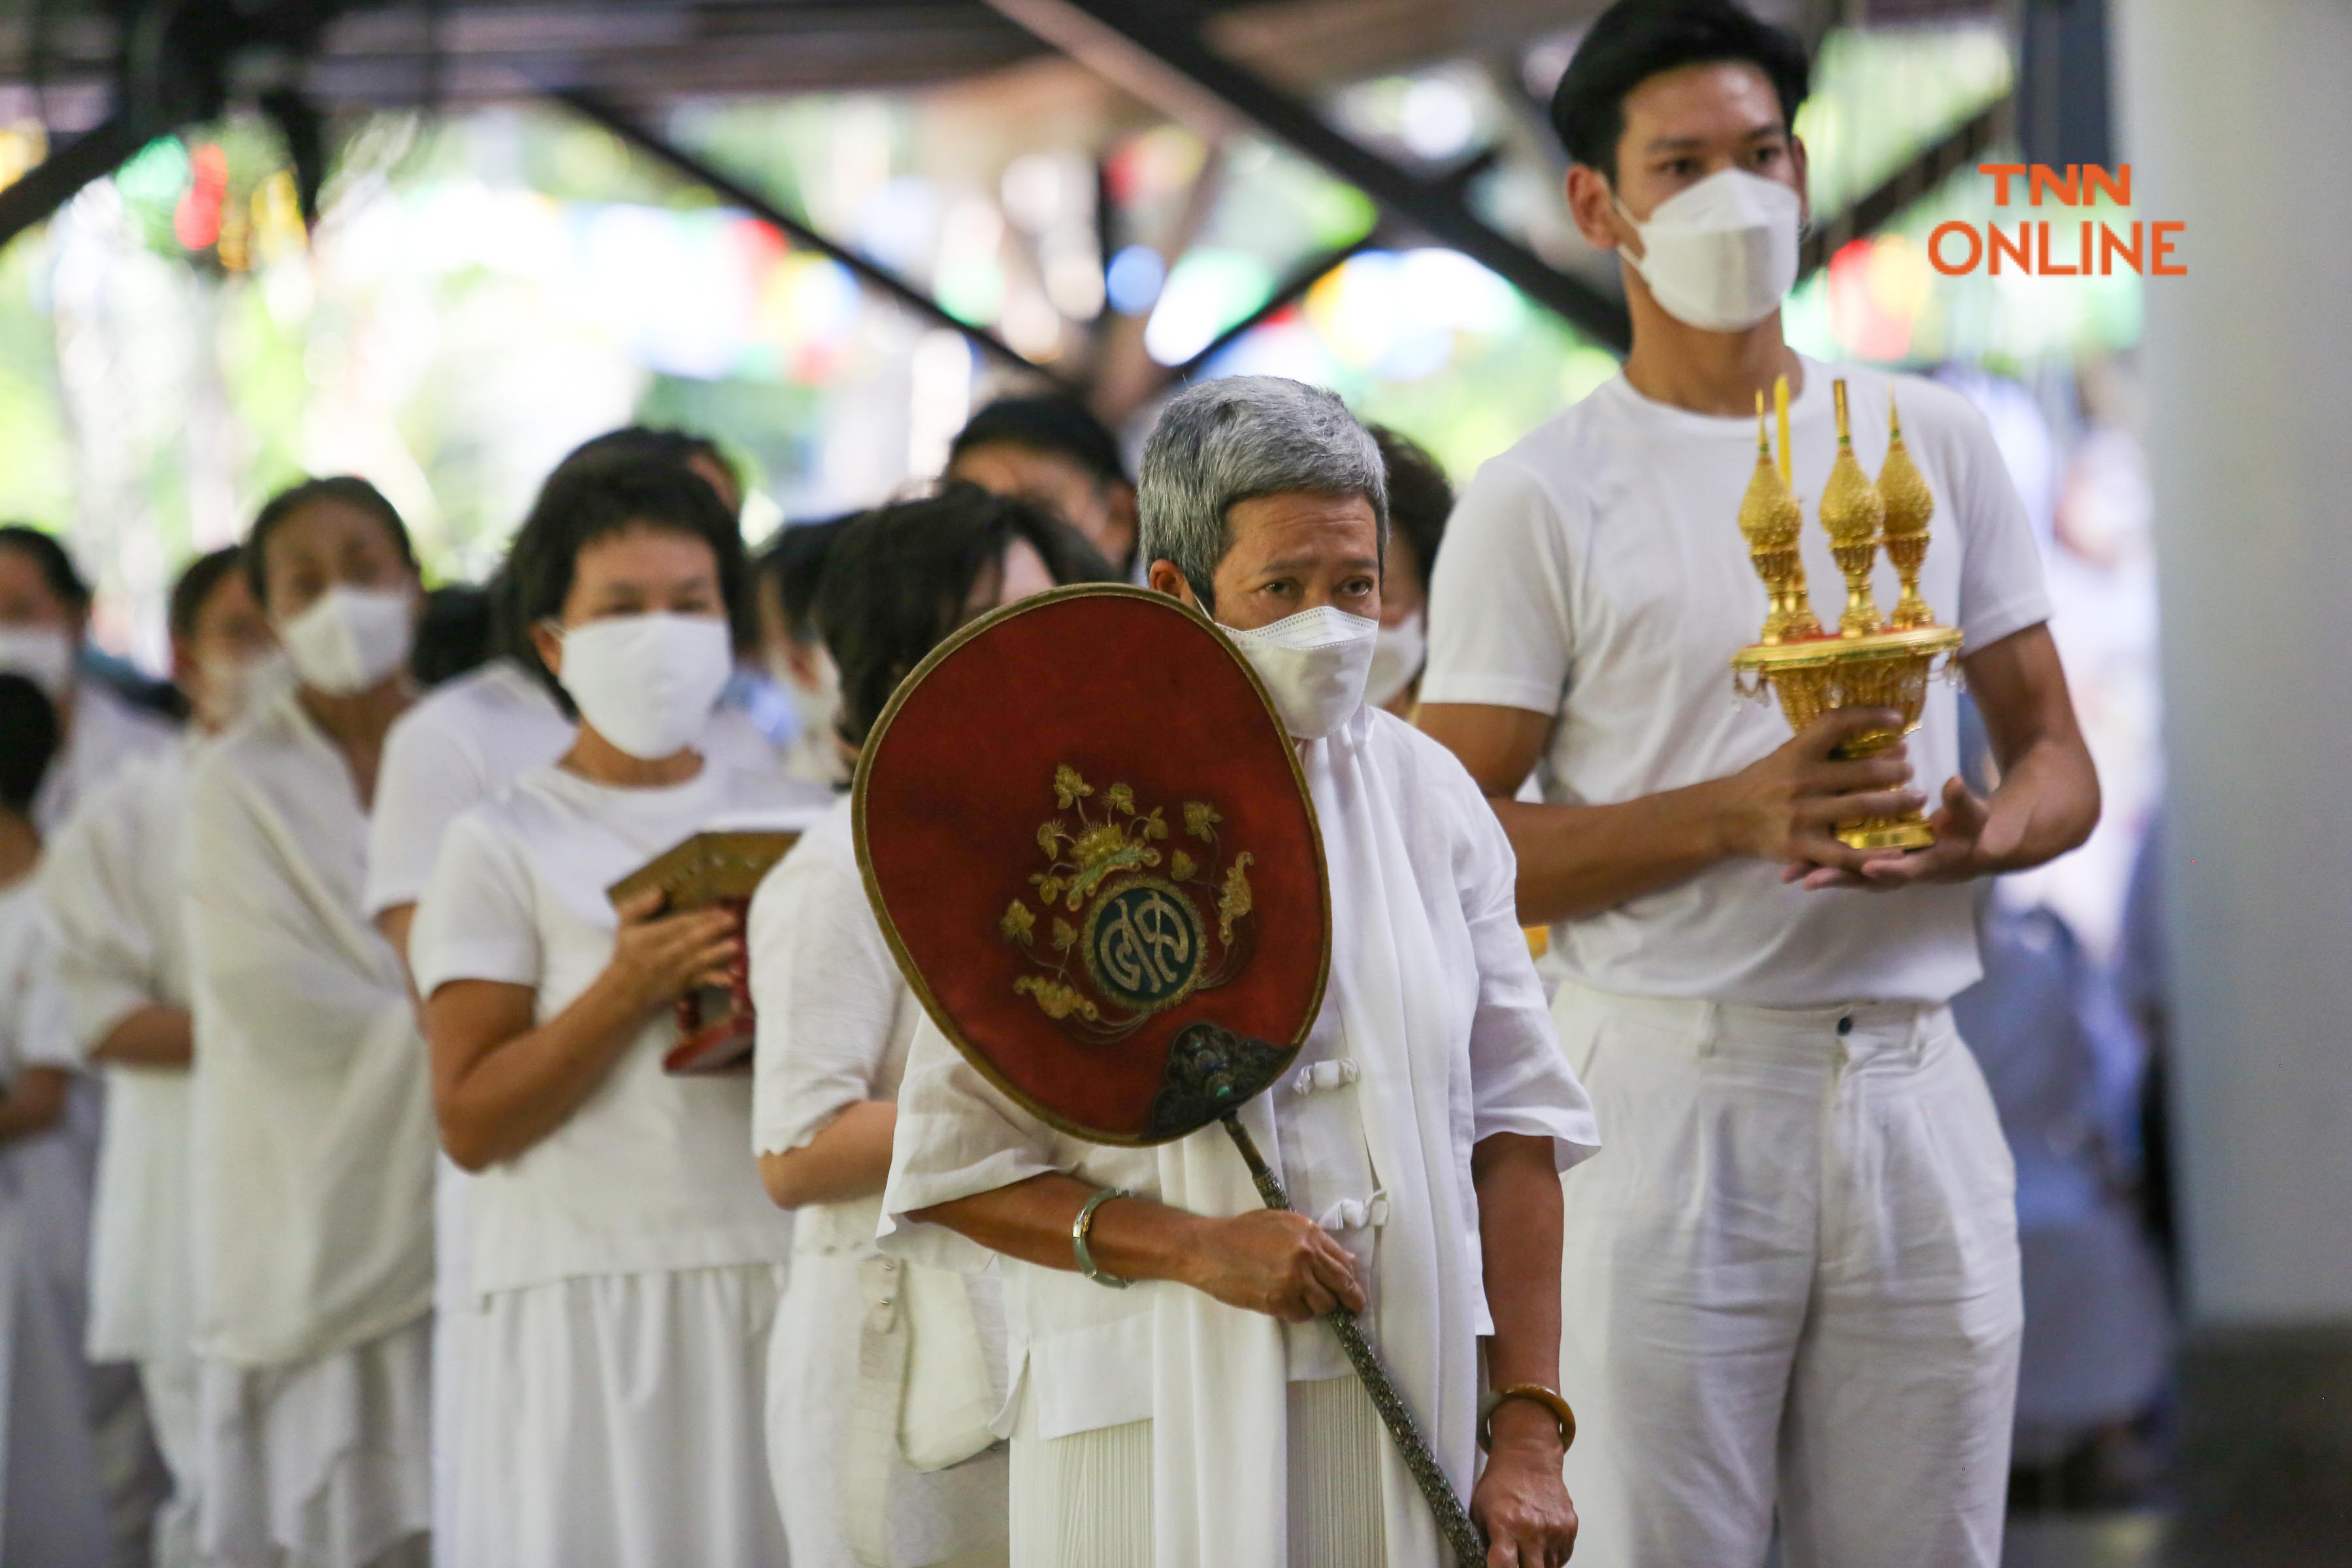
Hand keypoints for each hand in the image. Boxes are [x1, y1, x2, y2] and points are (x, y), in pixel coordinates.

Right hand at [601, 888, 739, 1010]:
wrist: (624, 993)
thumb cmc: (627, 953)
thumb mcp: (624, 926)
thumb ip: (639, 906)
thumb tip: (659, 891)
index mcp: (649, 938)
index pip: (676, 925)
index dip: (696, 917)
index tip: (716, 907)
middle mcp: (662, 956)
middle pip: (689, 941)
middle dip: (711, 931)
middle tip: (732, 919)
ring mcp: (675, 973)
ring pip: (698, 961)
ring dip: (717, 954)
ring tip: (735, 945)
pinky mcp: (684, 986)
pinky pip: (701, 982)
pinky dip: (716, 980)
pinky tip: (731, 979)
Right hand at [1181, 1209, 1365, 1322]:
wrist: (1209, 1249)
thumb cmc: (1241, 1233)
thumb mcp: (1281, 1224)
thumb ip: (1312, 1240)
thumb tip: (1344, 1260)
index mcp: (1308, 1233)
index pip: (1343, 1261)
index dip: (1352, 1278)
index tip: (1354, 1288)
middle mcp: (1305, 1255)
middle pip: (1342, 1284)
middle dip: (1352, 1299)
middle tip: (1355, 1309)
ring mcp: (1293, 1280)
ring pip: (1324, 1304)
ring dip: (1318, 1306)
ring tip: (1303, 1299)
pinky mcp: (1279, 1301)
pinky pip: (1302, 1315)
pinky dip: (1298, 1312)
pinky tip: (1285, 1302)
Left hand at [1470, 1404, 1577, 1566]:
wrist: (1528, 1459)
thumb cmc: (1500, 1484)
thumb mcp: (1479, 1510)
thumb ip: (1483, 1540)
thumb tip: (1487, 1563)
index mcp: (1505, 1524)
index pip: (1504, 1565)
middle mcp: (1532, 1529)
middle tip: (1517, 1562)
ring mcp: (1554, 1529)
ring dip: (1538, 1565)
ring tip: (1528, 1552)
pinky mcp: (1570, 1526)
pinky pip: (1563, 1557)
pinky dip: (1552, 1557)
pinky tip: (1541, 1546)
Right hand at [1718, 709, 1923, 876]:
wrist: (1726, 817)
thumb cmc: (1764, 782)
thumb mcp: (1786, 754)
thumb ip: (1823, 748)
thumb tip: (1880, 737)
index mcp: (1797, 751)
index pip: (1838, 723)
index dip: (1871, 717)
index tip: (1897, 718)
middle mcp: (1801, 780)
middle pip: (1862, 771)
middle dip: (1896, 770)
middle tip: (1910, 770)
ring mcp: (1802, 815)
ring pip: (1861, 808)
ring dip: (1896, 803)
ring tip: (1915, 800)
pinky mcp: (1801, 846)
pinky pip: (1845, 853)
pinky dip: (1874, 854)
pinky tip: (1896, 850)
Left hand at [1786, 774, 2022, 890]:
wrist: (1971, 846)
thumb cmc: (1973, 830)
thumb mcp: (1974, 816)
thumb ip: (1963, 804)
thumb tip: (1953, 785)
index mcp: (1927, 864)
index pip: (1906, 869)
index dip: (1890, 870)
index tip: (1870, 867)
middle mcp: (1900, 870)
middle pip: (1866, 877)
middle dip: (1838, 877)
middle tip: (1808, 879)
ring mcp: (1883, 865)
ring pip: (1849, 871)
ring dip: (1821, 871)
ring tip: (1789, 872)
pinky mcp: (1870, 857)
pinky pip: (1843, 860)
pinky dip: (1821, 860)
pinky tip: (1793, 860)